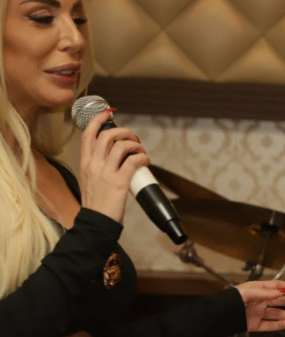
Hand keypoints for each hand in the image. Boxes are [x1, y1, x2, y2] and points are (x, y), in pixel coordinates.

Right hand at [79, 108, 148, 223]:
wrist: (95, 222)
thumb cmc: (96, 204)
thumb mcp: (90, 180)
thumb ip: (97, 166)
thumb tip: (113, 156)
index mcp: (85, 163)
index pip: (88, 134)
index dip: (99, 120)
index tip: (108, 113)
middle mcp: (94, 165)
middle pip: (107, 135)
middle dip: (123, 131)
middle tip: (133, 138)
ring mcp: (106, 172)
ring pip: (122, 146)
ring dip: (136, 144)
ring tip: (141, 151)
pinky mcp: (119, 182)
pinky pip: (134, 161)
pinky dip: (143, 157)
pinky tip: (146, 161)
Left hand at [234, 280, 284, 331]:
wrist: (217, 317)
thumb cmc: (229, 301)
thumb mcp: (249, 292)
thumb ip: (267, 292)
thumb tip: (283, 290)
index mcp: (258, 290)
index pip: (279, 287)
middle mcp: (260, 300)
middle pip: (282, 301)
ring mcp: (258, 313)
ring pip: (279, 314)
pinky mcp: (255, 324)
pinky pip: (270, 325)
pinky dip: (280, 325)